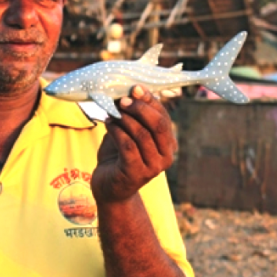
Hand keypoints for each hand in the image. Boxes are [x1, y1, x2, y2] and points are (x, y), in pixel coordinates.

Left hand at [91, 85, 177, 203]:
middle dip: (140, 108)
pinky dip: (117, 131)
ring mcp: (153, 167)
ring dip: (124, 119)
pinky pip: (128, 145)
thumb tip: (131, 90)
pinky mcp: (136, 173)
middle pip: (159, 125)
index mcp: (168, 144)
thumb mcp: (129, 133)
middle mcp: (166, 156)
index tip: (134, 88)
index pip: (164, 117)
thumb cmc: (119, 156)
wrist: (109, 188)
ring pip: (141, 134)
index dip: (150, 101)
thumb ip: (133, 115)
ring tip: (111, 113)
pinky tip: (108, 124)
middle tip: (121, 100)